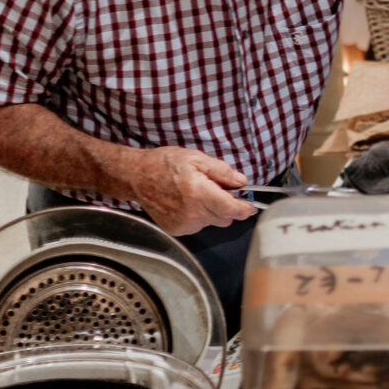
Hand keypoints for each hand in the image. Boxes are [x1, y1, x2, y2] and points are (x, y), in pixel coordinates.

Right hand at [117, 146, 258, 236]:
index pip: (233, 210)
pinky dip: (199, 216)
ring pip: (212, 223)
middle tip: (219, 190)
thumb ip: (222, 171)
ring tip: (198, 194)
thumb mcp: (197, 158)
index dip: (246, 209)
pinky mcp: (177, 229)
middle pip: (226, 219)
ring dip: (212, 211)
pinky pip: (198, 226)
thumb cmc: (164, 164)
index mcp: (200, 194)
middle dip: (228, 207)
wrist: (137, 177)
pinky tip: (188, 203)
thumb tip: (241, 182)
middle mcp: (193, 213)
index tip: (251, 206)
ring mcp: (184, 224)